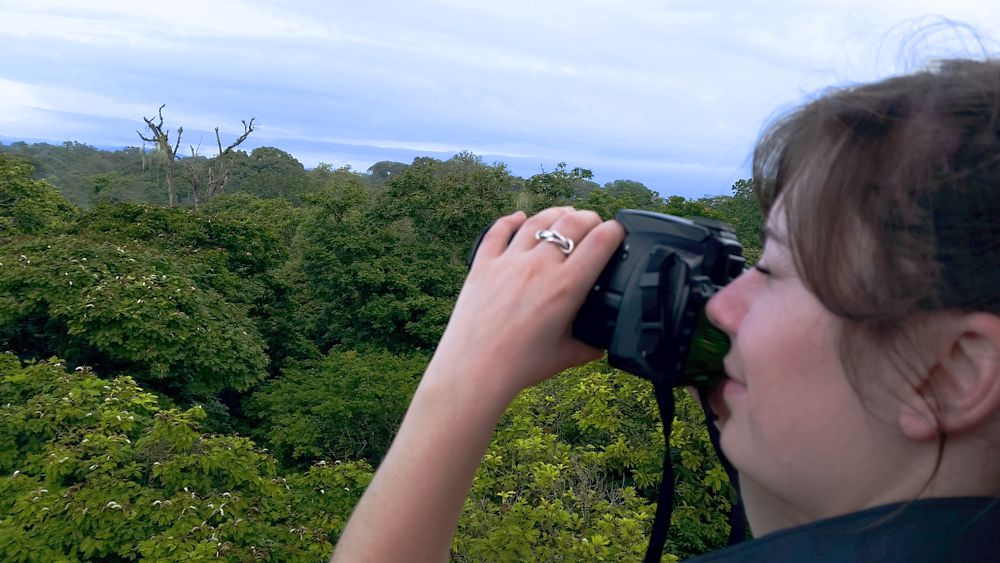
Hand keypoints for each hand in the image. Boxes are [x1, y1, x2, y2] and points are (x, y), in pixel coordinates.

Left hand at [425, 206, 625, 401]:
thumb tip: (601, 345)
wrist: (474, 369)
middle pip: (573, 222)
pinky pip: (498, 231)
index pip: (601, 241)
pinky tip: (519, 217)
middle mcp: (540, 266)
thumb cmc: (520, 365)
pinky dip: (511, 220)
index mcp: (567, 286)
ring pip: (538, 222)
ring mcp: (509, 261)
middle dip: (590, 218)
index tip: (618, 233)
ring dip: (556, 214)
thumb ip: (589, 346)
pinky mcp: (483, 264)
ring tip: (565, 215)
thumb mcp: (566, 357)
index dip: (616, 230)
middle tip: (594, 225)